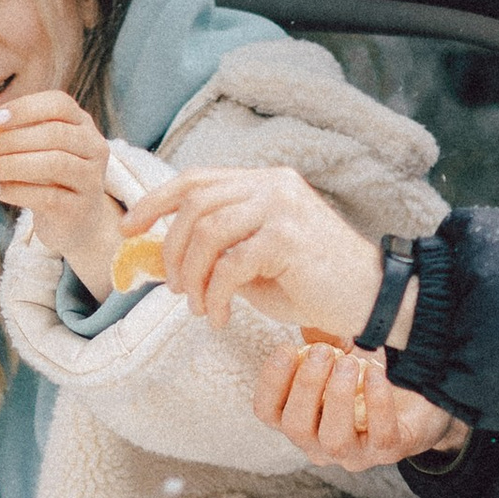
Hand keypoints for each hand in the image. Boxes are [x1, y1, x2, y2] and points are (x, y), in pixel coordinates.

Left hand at [0, 89, 122, 296]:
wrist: (76, 222)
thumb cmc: (49, 179)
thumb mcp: (35, 152)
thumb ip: (14, 137)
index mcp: (82, 124)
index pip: (59, 104)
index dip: (25, 108)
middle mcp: (93, 147)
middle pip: (55, 134)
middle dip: (13, 140)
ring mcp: (91, 179)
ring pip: (54, 164)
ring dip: (12, 165)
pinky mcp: (81, 208)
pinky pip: (48, 196)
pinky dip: (16, 191)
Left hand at [116, 164, 386, 341]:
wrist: (370, 299)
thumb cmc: (311, 284)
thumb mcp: (254, 261)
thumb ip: (216, 251)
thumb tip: (160, 259)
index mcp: (264, 182)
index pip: (196, 180)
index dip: (155, 202)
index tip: (128, 229)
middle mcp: (272, 185)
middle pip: (195, 204)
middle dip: (171, 249)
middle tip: (174, 288)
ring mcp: (282, 207)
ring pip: (207, 232)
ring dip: (190, 276)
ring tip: (196, 306)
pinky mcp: (288, 237)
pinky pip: (230, 265)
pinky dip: (214, 295)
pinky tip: (217, 317)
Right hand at [255, 338, 467, 474]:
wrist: (423, 396)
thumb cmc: (369, 374)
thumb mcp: (339, 354)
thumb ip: (317, 341)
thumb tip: (303, 318)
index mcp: (300, 418)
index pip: (268, 411)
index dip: (270, 381)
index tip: (286, 347)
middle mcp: (319, 444)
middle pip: (296, 426)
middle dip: (306, 386)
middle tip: (321, 352)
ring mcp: (354, 453)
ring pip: (334, 439)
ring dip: (337, 397)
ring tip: (348, 363)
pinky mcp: (389, 451)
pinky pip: (380, 435)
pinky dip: (377, 403)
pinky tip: (376, 375)